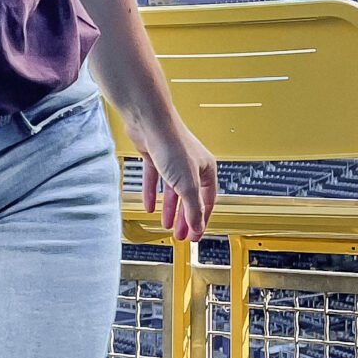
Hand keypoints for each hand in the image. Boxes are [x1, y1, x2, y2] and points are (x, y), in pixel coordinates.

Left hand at [136, 114, 216, 242]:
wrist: (150, 122)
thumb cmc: (173, 145)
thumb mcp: (187, 185)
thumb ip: (193, 208)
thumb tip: (198, 227)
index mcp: (206, 169)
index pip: (207, 201)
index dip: (202, 220)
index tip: (196, 235)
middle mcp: (192, 165)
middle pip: (190, 197)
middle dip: (186, 218)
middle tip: (182, 235)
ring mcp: (173, 161)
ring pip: (173, 190)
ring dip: (170, 209)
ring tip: (166, 225)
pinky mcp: (155, 156)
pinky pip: (155, 180)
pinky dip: (152, 194)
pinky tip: (149, 206)